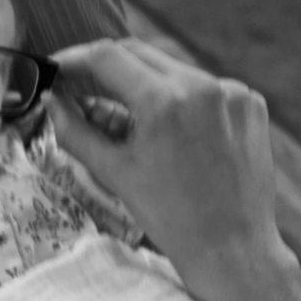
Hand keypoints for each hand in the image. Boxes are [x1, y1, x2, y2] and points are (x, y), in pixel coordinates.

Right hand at [44, 38, 285, 300]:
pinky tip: (168, 132)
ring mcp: (232, 92)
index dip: (74, 59)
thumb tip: (51, 101)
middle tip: (80, 88)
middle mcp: (203, 86)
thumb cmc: (169, 217)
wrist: (231, 248)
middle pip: (138, 53)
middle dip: (104, 68)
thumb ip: (75, 131)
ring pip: (169, 69)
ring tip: (124, 122)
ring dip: (140, 85)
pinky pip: (200, 86)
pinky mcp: (249, 103)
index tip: (57, 68)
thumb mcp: (113, 172)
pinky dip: (176, 99)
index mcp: (165, 102)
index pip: (107, 57)